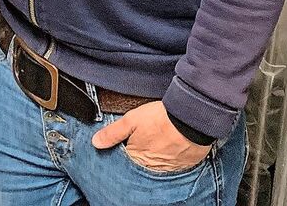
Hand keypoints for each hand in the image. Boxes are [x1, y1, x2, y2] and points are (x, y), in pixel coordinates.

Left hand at [91, 102, 210, 172]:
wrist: (190, 119)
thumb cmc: (160, 118)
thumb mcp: (131, 120)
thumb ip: (113, 132)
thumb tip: (96, 142)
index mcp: (136, 156)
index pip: (126, 159)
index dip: (126, 148)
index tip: (130, 140)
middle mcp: (151, 166)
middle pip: (141, 163)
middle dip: (141, 154)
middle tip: (147, 139)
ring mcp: (168, 167)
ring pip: (157, 165)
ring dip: (156, 156)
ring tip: (159, 141)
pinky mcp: (183, 165)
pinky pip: (173, 165)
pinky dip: (171, 157)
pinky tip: (172, 146)